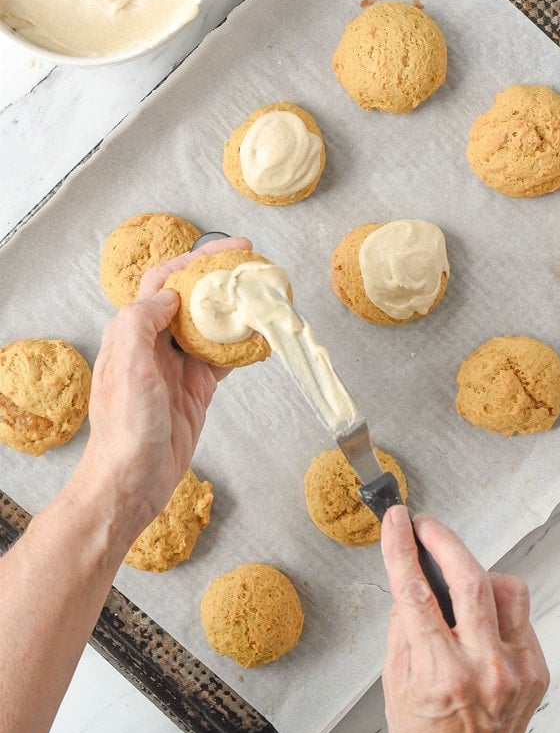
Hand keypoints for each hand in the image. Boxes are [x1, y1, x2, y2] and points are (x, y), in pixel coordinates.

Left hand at [74, 236, 251, 545]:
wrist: (132, 482)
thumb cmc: (125, 430)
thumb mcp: (128, 370)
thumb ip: (141, 324)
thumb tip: (170, 297)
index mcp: (132, 332)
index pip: (164, 281)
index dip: (195, 260)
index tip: (228, 250)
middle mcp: (153, 343)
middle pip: (190, 297)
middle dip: (219, 278)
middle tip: (252, 265)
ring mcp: (176, 366)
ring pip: (209, 325)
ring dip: (234, 309)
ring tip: (262, 295)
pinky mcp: (195, 389)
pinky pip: (221, 358)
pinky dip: (242, 346)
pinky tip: (260, 339)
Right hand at [380, 505, 548, 732]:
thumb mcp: (394, 682)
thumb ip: (404, 626)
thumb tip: (410, 578)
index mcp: (440, 674)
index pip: (417, 593)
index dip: (403, 548)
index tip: (396, 522)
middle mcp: (483, 669)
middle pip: (470, 579)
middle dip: (444, 540)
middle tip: (426, 526)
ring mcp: (515, 669)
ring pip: (506, 588)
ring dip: (477, 571)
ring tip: (457, 579)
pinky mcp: (536, 670)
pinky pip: (519, 615)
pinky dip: (496, 604)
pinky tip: (479, 617)